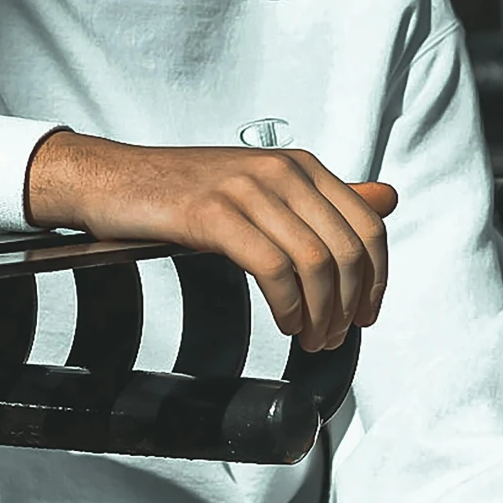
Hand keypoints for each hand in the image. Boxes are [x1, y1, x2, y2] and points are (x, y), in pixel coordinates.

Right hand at [24, 131, 395, 350]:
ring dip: (321, 314)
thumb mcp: (263, 185)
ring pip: (315, 262)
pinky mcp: (213, 213)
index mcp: (301, 164)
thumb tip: (388, 197)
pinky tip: (284, 323)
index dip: (376, 278)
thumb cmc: (186, 190)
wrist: (113, 178)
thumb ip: (326, 197)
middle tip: (334, 338)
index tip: (366, 314)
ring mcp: (247, 188)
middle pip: (347, 248)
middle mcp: (282, 169)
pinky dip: (288, 306)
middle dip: (349, 305)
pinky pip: (273, 268)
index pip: (367, 224)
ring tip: (310, 338)